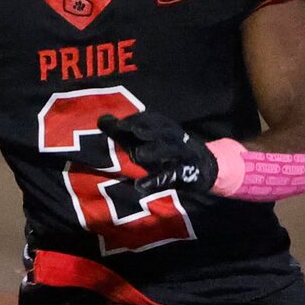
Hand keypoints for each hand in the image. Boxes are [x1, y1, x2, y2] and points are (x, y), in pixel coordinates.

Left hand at [84, 110, 217, 208]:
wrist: (203, 167)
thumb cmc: (166, 152)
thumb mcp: (148, 141)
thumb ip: (125, 133)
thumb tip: (101, 120)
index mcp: (167, 128)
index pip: (153, 119)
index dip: (137, 120)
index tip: (119, 124)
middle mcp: (177, 138)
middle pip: (164, 131)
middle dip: (149, 129)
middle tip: (131, 130)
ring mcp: (184, 155)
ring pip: (171, 150)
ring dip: (155, 151)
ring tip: (137, 155)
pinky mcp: (187, 173)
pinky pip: (172, 175)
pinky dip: (157, 180)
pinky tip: (140, 185)